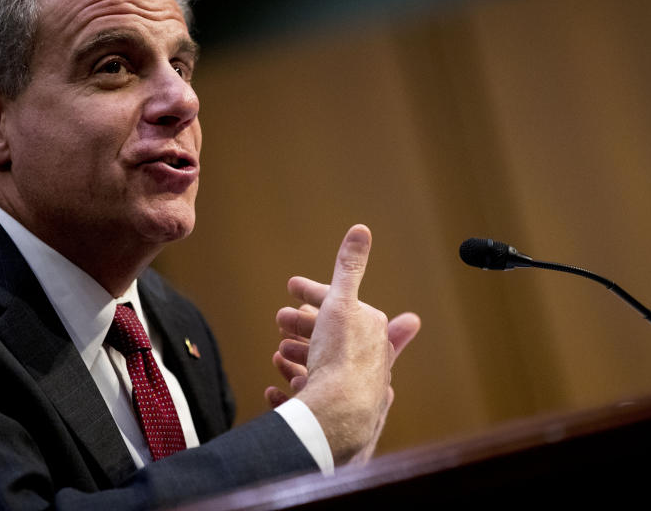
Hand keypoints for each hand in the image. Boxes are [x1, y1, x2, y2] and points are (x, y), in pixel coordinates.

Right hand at [265, 225, 420, 464]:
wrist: (338, 416)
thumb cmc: (343, 358)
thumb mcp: (342, 302)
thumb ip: (349, 267)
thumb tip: (361, 229)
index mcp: (374, 334)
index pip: (342, 306)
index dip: (315, 293)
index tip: (291, 287)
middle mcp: (371, 366)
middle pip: (333, 339)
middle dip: (305, 326)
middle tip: (279, 320)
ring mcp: (354, 395)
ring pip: (322, 370)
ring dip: (298, 358)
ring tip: (278, 354)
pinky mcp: (336, 420)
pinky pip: (312, 402)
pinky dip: (292, 391)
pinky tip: (276, 389)